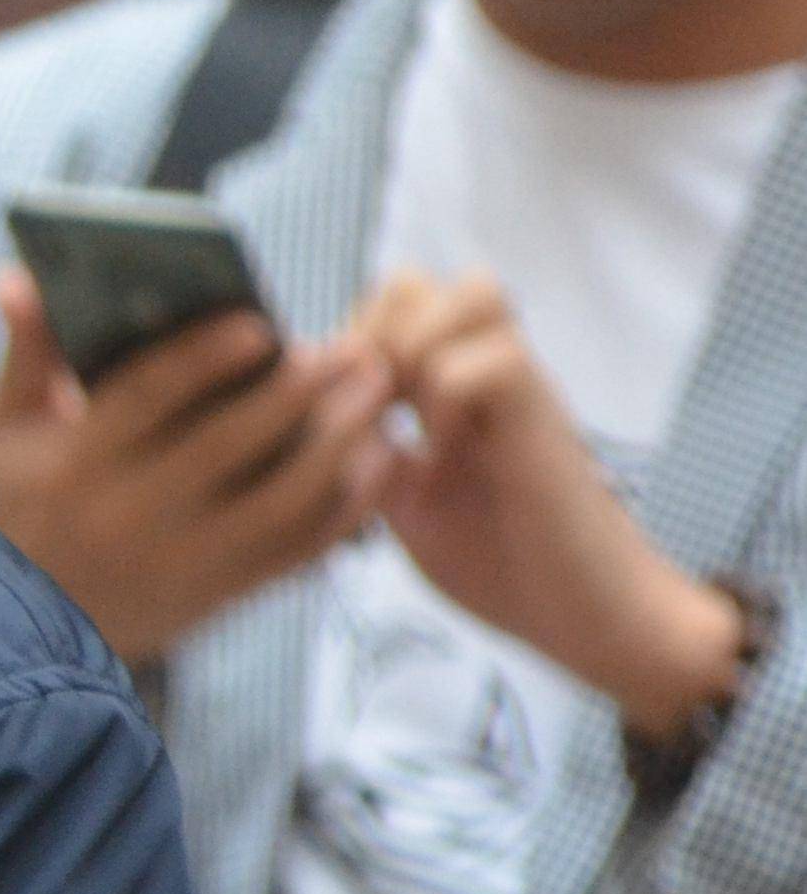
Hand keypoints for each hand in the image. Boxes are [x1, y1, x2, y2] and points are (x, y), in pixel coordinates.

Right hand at [0, 267, 393, 661]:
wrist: (36, 621)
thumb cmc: (26, 503)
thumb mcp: (9, 429)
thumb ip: (24, 351)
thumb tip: (17, 276)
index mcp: (76, 463)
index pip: (142, 402)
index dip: (201, 361)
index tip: (260, 325)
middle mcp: (128, 513)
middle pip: (225, 447)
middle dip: (296, 394)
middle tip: (350, 349)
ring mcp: (180, 559)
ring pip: (277, 503)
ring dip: (338, 446)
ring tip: (377, 395)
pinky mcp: (220, 591)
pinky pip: (298, 551)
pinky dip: (348, 507)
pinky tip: (380, 461)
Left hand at [353, 270, 744, 734]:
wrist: (583, 613)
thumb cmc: (501, 564)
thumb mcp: (403, 505)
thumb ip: (363, 453)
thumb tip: (310, 407)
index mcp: (447, 387)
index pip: (383, 305)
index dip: (347, 344)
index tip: (343, 413)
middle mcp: (484, 370)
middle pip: (414, 279)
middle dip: (370, 334)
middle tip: (372, 407)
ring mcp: (518, 384)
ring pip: (463, 291)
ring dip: (412, 351)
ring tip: (407, 418)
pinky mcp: (542, 409)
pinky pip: (483, 360)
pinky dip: (445, 399)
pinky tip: (444, 451)